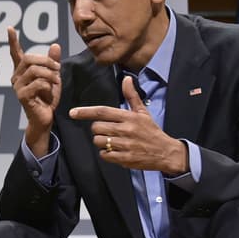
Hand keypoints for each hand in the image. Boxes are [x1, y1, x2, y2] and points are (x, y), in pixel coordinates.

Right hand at [7, 27, 62, 158]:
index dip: (12, 41)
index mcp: (22, 72)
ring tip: (56, 81)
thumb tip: (55, 45)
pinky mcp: (22, 96)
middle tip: (58, 68)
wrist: (44, 118)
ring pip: (35, 70)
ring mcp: (17, 87)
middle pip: (30, 59)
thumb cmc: (47, 99)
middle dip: (47, 61)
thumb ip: (53, 62)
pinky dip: (48, 86)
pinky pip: (38, 83)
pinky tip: (50, 92)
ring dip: (50, 75)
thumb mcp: (53, 77)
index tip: (10, 28)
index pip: (15, 53)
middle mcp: (16, 77)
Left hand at [69, 75, 188, 173]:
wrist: (166, 152)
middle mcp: (126, 129)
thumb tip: (127, 79)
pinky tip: (115, 151)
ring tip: (113, 141)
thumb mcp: (142, 112)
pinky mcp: (125, 158)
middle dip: (98, 130)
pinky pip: (104, 155)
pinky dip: (106, 154)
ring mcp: (125, 144)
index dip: (85, 112)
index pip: (102, 112)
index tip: (73, 113)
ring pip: (99, 141)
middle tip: (108, 131)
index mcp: (129, 117)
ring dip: (101, 142)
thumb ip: (132, 96)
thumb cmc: (151, 131)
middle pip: (96, 128)